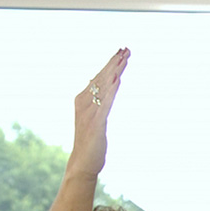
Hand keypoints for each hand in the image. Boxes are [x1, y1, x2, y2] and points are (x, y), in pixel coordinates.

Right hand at [68, 48, 127, 177]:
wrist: (83, 162)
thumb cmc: (90, 141)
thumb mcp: (94, 117)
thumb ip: (96, 100)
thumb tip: (95, 82)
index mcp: (83, 99)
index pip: (99, 77)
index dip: (111, 63)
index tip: (122, 51)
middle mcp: (84, 102)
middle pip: (101, 78)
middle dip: (115, 62)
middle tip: (127, 49)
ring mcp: (89, 112)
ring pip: (104, 87)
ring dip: (115, 72)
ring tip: (124, 59)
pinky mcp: (96, 123)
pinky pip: (104, 104)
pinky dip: (111, 91)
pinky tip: (117, 81)